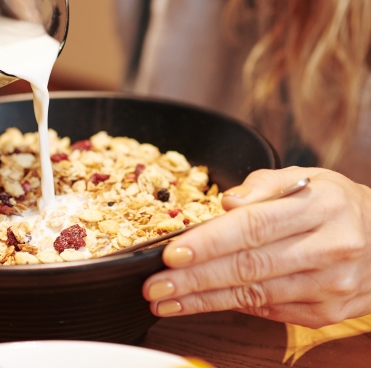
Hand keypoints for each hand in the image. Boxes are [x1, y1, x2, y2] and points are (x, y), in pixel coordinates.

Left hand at [143, 167, 370, 327]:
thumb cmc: (336, 204)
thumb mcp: (308, 178)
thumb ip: (264, 185)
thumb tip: (226, 202)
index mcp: (321, 207)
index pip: (254, 226)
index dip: (210, 242)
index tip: (172, 253)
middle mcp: (329, 249)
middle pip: (249, 266)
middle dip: (195, 279)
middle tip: (154, 286)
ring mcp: (330, 286)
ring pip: (254, 295)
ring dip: (202, 300)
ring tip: (165, 301)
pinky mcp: (325, 313)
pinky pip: (268, 311)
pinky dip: (229, 307)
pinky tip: (199, 304)